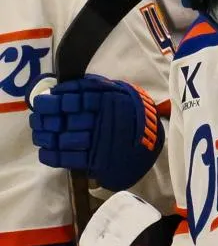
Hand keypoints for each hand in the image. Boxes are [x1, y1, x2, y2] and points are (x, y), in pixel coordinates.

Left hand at [29, 74, 163, 190]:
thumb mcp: (116, 90)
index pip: (69, 100)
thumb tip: (61, 88)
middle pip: (62, 120)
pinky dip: (53, 156)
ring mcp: (98, 141)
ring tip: (40, 135)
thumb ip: (93, 86)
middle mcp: (100, 120)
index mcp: (104, 101)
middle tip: (37, 120)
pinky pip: (70, 158)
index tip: (40, 102)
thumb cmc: (130, 111)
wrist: (151, 138)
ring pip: (62, 139)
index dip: (50, 102)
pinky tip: (46, 152)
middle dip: (44, 121)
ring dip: (45, 138)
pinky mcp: (97, 159)